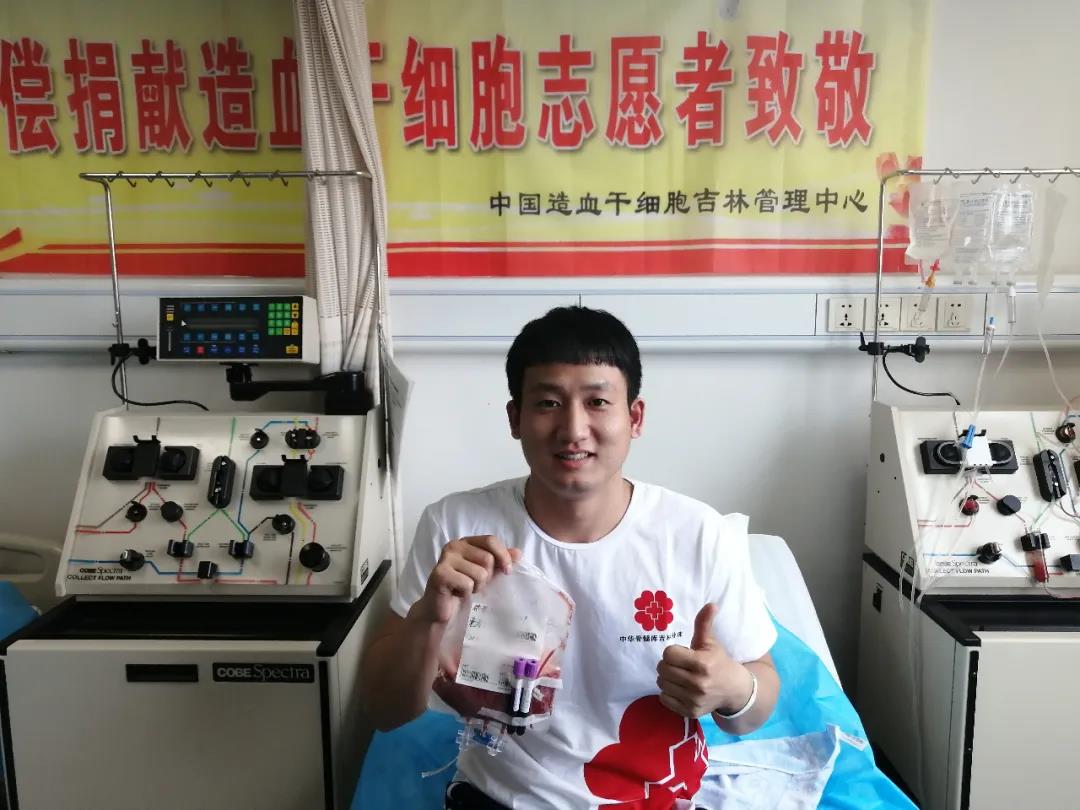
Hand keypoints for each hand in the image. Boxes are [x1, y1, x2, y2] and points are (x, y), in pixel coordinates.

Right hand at [413, 535, 521, 624]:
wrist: (443, 609)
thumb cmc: (464, 587)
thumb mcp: (486, 572)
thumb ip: (500, 560)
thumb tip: (518, 552)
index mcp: (466, 542)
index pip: (490, 540)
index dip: (503, 556)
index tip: (507, 571)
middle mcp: (454, 546)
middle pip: (487, 558)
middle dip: (486, 577)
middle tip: (474, 583)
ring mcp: (445, 559)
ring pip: (479, 573)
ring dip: (476, 586)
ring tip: (464, 589)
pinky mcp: (440, 574)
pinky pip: (467, 583)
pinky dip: (466, 593)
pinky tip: (456, 593)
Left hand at [656, 603, 754, 718]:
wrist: (734, 690)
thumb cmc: (718, 662)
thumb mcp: (711, 642)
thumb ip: (704, 623)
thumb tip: (711, 604)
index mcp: (702, 663)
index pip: (668, 653)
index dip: (673, 651)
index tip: (682, 653)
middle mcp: (698, 683)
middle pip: (662, 668)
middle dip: (668, 664)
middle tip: (680, 665)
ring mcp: (694, 700)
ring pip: (661, 684)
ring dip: (667, 678)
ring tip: (680, 676)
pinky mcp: (690, 712)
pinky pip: (664, 699)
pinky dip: (668, 693)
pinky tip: (680, 689)